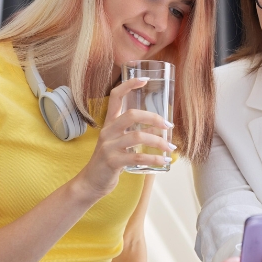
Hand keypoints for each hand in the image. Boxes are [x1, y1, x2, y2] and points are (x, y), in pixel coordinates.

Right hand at [75, 77, 176, 198]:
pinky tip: (164, 161)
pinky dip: (154, 159)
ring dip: (159, 142)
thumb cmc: (109, 161)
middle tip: (168, 126)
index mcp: (109, 123)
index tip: (145, 79)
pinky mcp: (112, 162)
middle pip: (132, 115)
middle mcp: (107, 131)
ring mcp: (108, 146)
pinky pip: (137, 157)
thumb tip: (161, 129)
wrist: (91, 182)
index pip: (115, 97)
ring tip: (171, 148)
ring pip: (138, 136)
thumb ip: (134, 133)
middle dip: (154, 118)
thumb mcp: (118, 143)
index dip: (129, 85)